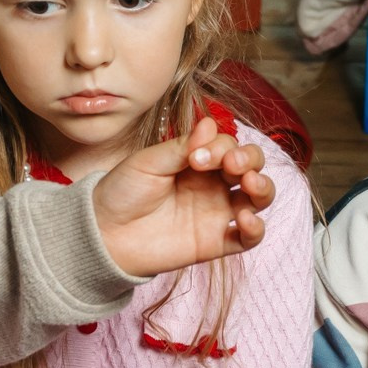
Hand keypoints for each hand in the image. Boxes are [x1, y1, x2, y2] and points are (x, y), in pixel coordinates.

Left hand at [91, 114, 275, 278]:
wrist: (104, 233)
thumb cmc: (122, 193)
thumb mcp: (148, 162)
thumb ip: (181, 147)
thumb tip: (210, 124)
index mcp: (198, 161)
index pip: (228, 146)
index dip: (222, 146)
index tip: (196, 156)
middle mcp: (213, 185)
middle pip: (252, 165)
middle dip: (249, 159)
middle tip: (229, 164)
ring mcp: (218, 213)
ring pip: (259, 197)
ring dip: (263, 186)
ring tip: (249, 183)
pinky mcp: (216, 242)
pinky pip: (249, 238)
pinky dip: (256, 228)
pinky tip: (245, 218)